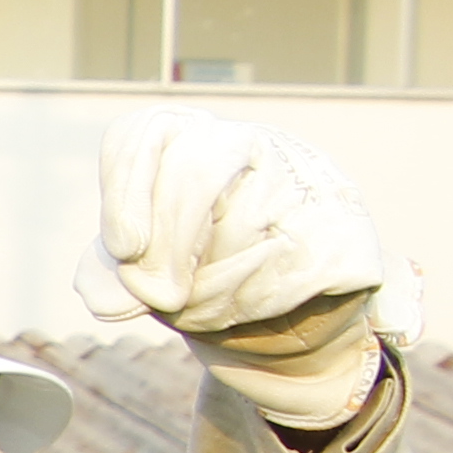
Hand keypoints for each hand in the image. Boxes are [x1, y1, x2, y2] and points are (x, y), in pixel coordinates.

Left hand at [80, 106, 395, 428]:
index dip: (127, 183)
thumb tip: (106, 297)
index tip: (124, 247)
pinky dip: (252, 304)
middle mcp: (258, 147)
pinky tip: (251, 310)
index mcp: (199, 143)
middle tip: (160, 295)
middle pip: (195, 169)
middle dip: (167, 244)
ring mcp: (309, 184)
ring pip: (241, 226)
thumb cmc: (206, 280)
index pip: (151, 129)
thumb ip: (119, 271)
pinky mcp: (346, 233)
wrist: (292, 323)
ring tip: (207, 303)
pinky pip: (285, 270)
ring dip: (208, 288)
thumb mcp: (150, 271)